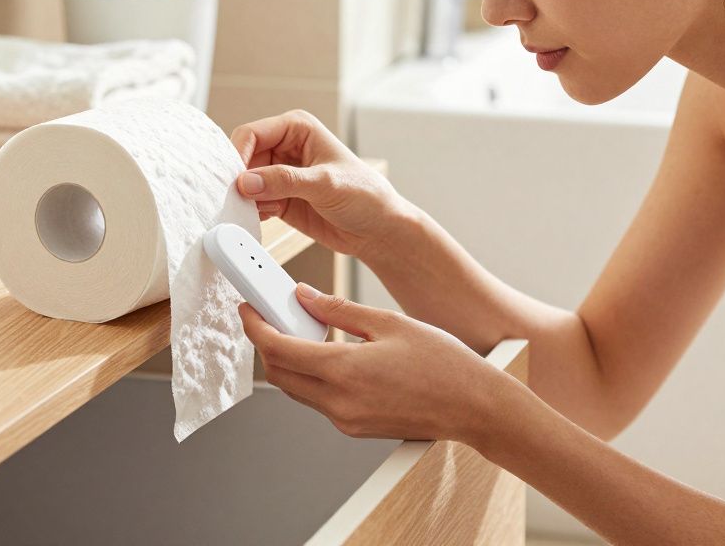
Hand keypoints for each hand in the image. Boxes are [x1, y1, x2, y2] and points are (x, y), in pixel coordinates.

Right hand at [230, 109, 411, 259]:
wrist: (378, 230)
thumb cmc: (365, 196)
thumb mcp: (325, 184)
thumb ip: (284, 181)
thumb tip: (246, 182)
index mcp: (297, 128)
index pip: (252, 133)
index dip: (239, 155)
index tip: (237, 181)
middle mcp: (285, 147)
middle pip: (243, 158)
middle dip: (240, 180)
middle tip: (242, 201)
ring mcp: (280, 173)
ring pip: (244, 182)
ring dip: (246, 198)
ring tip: (263, 211)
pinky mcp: (278, 197)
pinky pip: (252, 202)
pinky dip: (252, 211)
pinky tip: (268, 218)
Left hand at [238, 282, 509, 444]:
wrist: (475, 407)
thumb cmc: (444, 365)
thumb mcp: (389, 323)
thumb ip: (339, 309)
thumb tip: (304, 297)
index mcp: (344, 370)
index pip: (278, 349)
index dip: (255, 327)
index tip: (249, 309)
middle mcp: (338, 403)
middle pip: (279, 374)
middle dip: (267, 344)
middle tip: (271, 316)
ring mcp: (346, 420)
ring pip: (297, 389)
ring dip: (290, 361)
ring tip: (304, 330)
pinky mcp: (355, 428)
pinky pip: (319, 401)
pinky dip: (313, 376)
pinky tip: (330, 354)